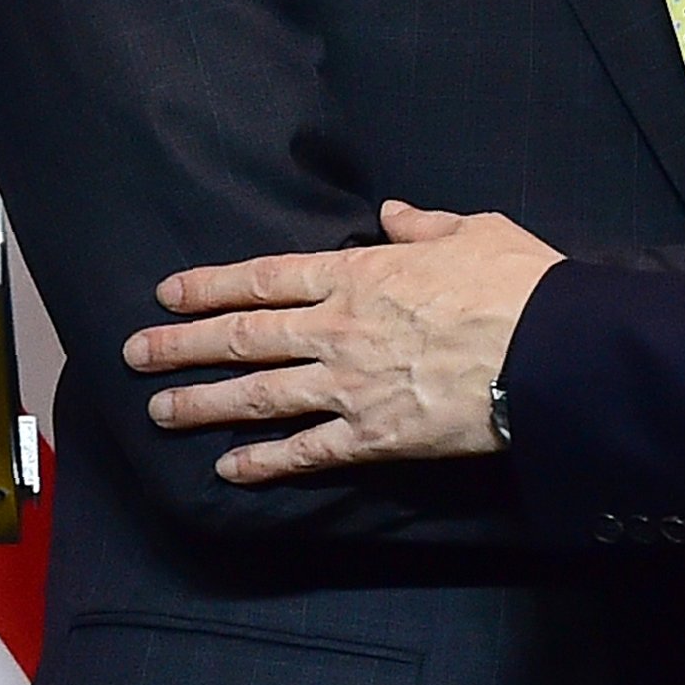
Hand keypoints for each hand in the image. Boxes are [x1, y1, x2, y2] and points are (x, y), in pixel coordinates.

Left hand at [124, 203, 559, 476]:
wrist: (551, 350)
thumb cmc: (519, 283)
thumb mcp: (475, 230)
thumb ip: (424, 224)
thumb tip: (393, 215)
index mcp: (360, 273)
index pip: (265, 277)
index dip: (211, 285)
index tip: (168, 293)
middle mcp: (338, 329)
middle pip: (243, 337)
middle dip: (182, 345)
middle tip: (134, 354)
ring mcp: (349, 386)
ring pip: (257, 396)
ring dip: (202, 403)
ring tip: (158, 410)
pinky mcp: (374, 436)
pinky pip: (305, 452)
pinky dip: (263, 462)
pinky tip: (227, 469)